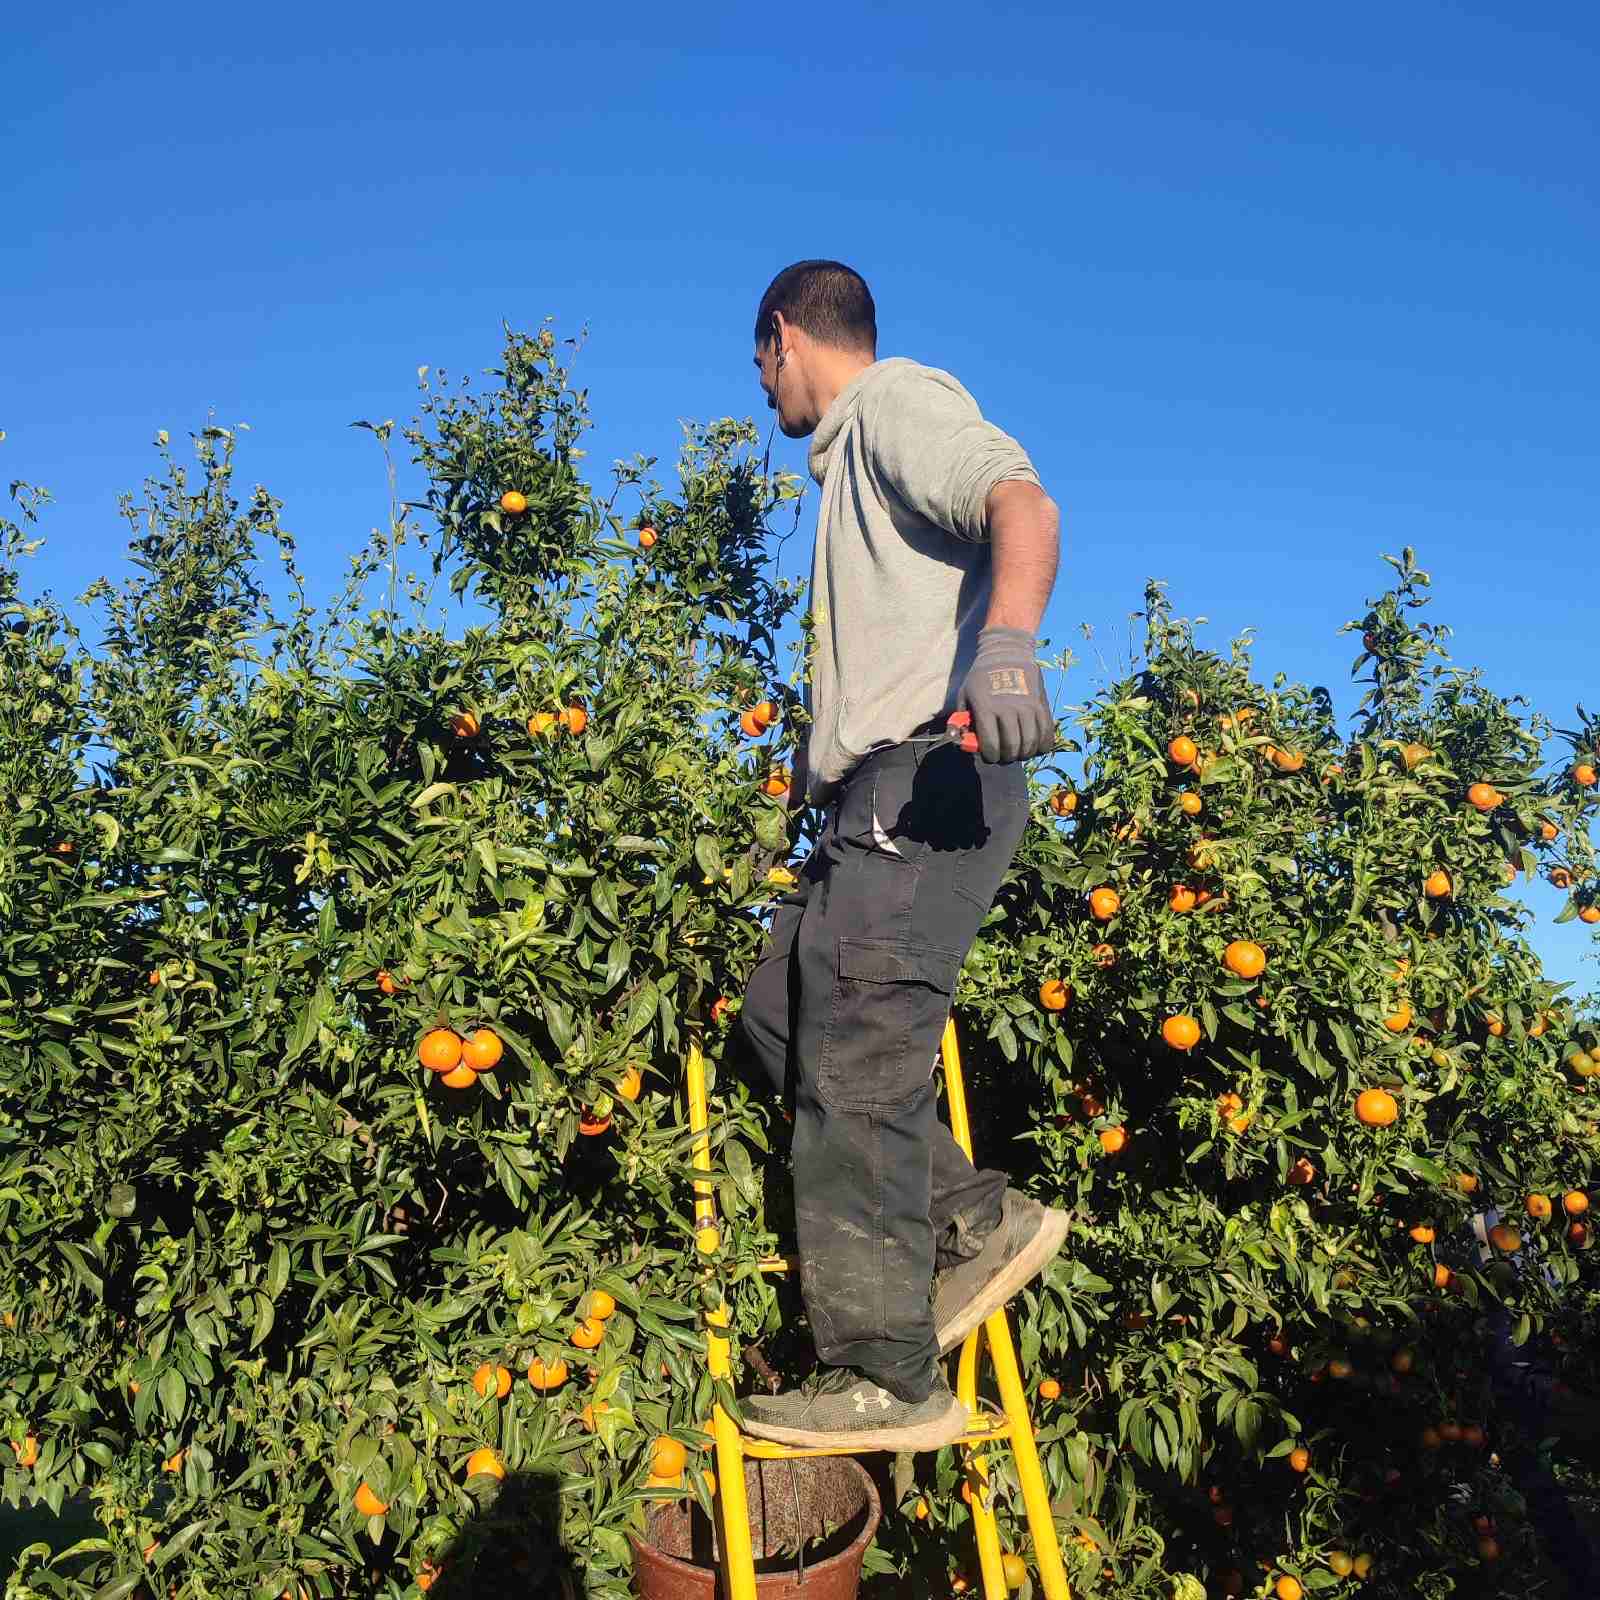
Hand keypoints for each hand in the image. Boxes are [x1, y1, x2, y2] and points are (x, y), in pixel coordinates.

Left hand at [956, 626, 1055, 762]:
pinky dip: (1042, 746)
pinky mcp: (1042, 706)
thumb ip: (962, 721)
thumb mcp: (964, 695)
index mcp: (987, 708)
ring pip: (1030, 744)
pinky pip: (1047, 734)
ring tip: (1017, 752)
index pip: (991, 745)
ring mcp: (1028, 708)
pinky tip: (1035, 747)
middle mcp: (1009, 709)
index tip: (989, 756)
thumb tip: (963, 744)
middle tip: (1003, 756)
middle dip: (1006, 758)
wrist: (1008, 653)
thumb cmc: (981, 677)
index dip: (990, 757)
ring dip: (1023, 754)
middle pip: (1012, 747)